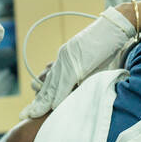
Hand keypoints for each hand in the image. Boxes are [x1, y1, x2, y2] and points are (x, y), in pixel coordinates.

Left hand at [20, 8, 135, 118]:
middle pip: (47, 85)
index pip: (51, 80)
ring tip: (33, 115)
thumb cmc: (109, 44)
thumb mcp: (94, 63)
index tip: (34, 107)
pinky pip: (66, 82)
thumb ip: (85, 75)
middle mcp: (63, 58)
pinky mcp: (76, 62)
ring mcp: (67, 59)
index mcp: (65, 58)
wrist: (116, 26)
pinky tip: (53, 106)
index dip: (42, 95)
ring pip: (53, 85)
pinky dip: (60, 95)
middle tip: (25, 115)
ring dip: (43, 102)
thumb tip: (82, 89)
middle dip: (37, 102)